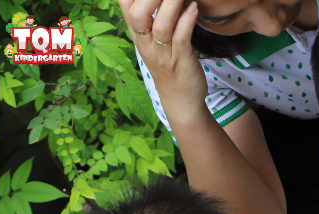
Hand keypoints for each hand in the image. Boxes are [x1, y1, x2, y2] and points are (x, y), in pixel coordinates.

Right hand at [118, 0, 206, 121]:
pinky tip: (193, 7)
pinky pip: (181, 38)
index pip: (125, 5)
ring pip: (161, 26)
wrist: (181, 99)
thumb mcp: (155, 39)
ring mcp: (163, 54)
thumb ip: (155, 15)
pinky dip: (187, 21)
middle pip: (137, 14)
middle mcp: (146, 43)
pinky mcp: (181, 61)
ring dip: (171, 5)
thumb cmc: (170, 64)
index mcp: (138, 34)